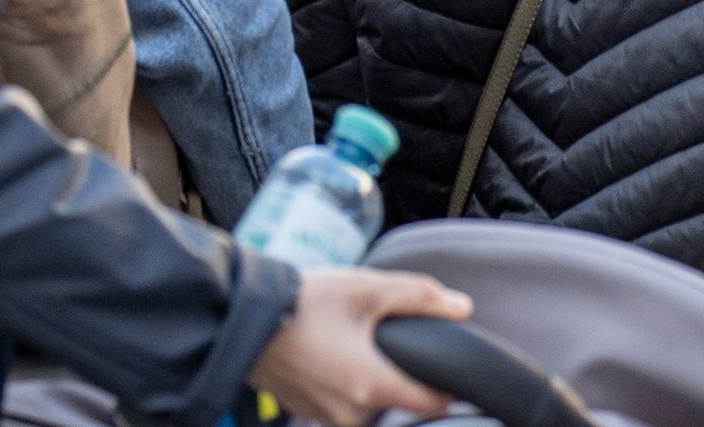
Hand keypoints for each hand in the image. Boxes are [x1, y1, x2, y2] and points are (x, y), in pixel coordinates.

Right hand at [246, 264, 468, 425]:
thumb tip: (462, 308)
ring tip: (350, 344)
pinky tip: (328, 355)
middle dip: (398, 375)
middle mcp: (351, 413)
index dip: (446, 387)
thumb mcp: (366, 289)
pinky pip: (338, 407)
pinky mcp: (304, 412)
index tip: (441, 366)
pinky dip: (341, 386)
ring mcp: (325, 417)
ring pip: (367, 407)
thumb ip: (419, 298)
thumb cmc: (304, 301)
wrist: (241, 316)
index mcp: (372, 385)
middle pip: (398, 404)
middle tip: (382, 339)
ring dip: (368, 382)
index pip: (433, 405)